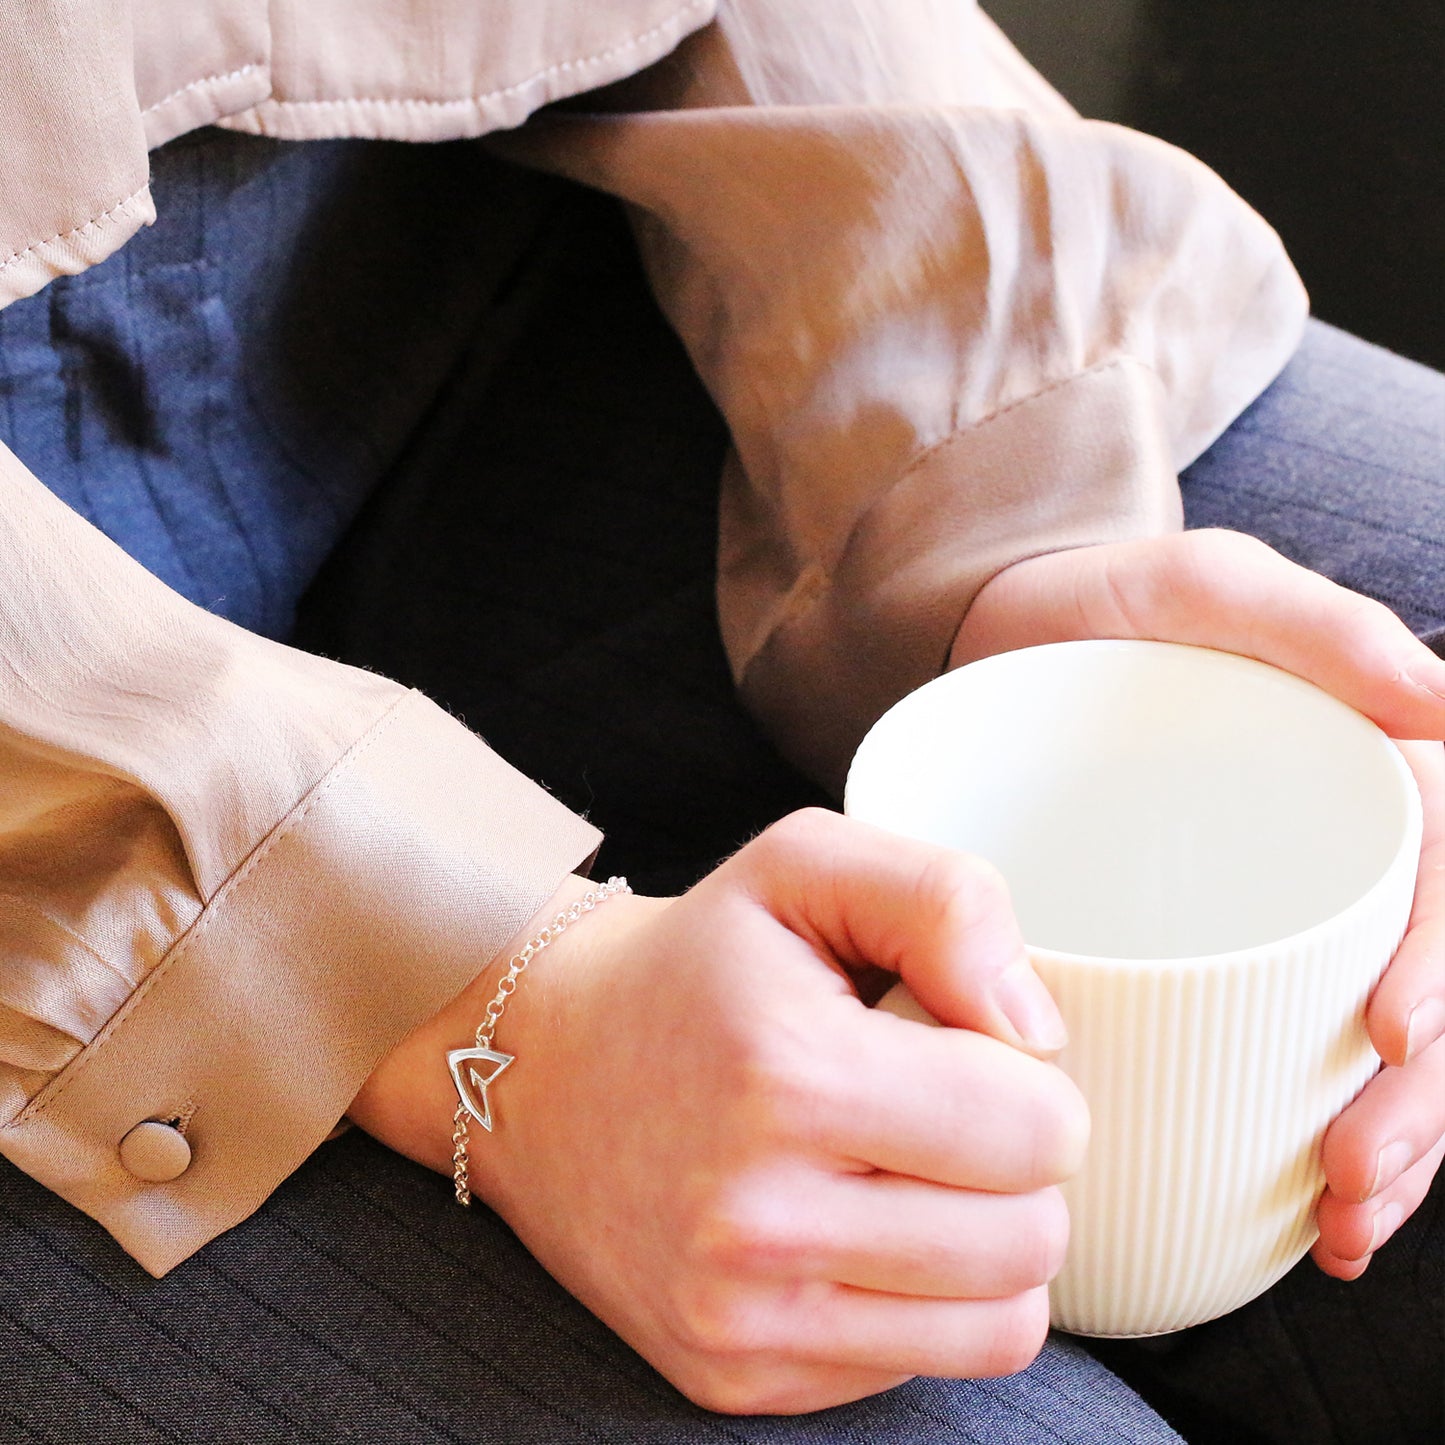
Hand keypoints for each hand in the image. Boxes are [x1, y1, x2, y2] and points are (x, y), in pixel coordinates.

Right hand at [350, 810, 1086, 1414]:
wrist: (541, 1067)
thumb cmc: (694, 963)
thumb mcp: (803, 865)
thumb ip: (945, 902)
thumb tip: (1035, 1029)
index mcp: (788, 1075)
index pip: (1036, 1132)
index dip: (1034, 1083)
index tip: (969, 1053)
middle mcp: (758, 1219)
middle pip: (1030, 1239)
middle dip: (1019, 1169)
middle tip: (944, 1114)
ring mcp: (741, 1317)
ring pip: (1001, 1327)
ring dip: (986, 1245)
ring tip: (910, 1173)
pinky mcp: (734, 1378)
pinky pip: (918, 1367)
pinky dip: (917, 1301)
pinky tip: (852, 1227)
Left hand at [952, 529, 1444, 1273]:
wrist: (979, 652)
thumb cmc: (1094, 612)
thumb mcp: (1195, 588)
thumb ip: (1306, 623)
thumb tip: (1440, 704)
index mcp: (1360, 783)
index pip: (1440, 891)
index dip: (1442, 973)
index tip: (1390, 1042)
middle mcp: (1331, 863)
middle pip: (1422, 998)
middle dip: (1414, 1105)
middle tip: (1351, 1177)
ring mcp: (1268, 917)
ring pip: (1364, 1055)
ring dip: (1380, 1152)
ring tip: (1338, 1227)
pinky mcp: (1198, 957)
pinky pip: (1267, 1056)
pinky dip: (1287, 1139)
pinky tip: (1292, 1215)